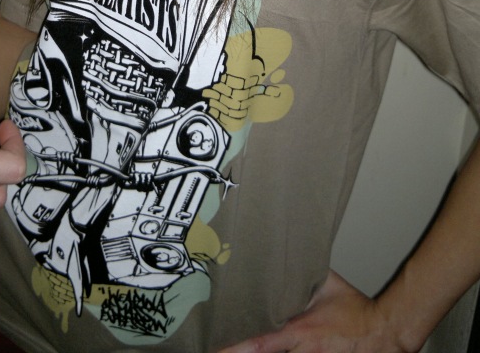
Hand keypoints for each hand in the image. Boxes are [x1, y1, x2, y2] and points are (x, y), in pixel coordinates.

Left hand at [218, 271, 409, 352]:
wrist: (381, 334)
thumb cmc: (354, 310)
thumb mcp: (326, 284)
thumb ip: (301, 274)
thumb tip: (282, 253)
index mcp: (298, 330)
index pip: (259, 341)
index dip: (235, 346)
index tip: (215, 348)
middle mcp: (300, 352)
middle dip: (239, 352)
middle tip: (215, 348)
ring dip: (256, 352)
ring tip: (228, 348)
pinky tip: (263, 350)